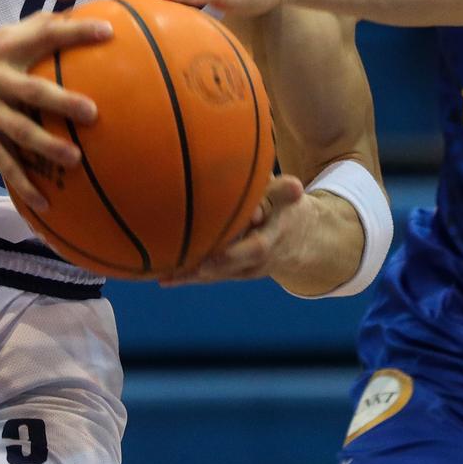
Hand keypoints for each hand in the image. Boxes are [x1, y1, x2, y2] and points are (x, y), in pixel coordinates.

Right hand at [0, 11, 112, 209]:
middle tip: (93, 113)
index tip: (108, 31)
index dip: (75, 31)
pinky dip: (24, 183)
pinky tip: (46, 201)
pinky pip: (4, 163)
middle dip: (62, 101)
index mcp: (6, 50)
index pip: (44, 35)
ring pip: (18, 130)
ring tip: (75, 159)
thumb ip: (34, 29)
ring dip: (47, 146)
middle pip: (32, 90)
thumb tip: (75, 9)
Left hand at [159, 175, 308, 284]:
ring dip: (191, 274)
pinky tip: (163, 277)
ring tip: (164, 273)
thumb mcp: (289, 197)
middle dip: (205, 265)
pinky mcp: (233, 272)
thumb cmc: (286, 208)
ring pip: (216, 274)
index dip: (235, 252)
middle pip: (230, 266)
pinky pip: (209, 275)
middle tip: (181, 264)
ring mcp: (245, 269)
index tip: (210, 256)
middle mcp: (258, 259)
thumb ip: (282, 190)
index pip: (256, 249)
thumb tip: (293, 186)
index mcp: (273, 238)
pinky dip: (188, 276)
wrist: (300, 241)